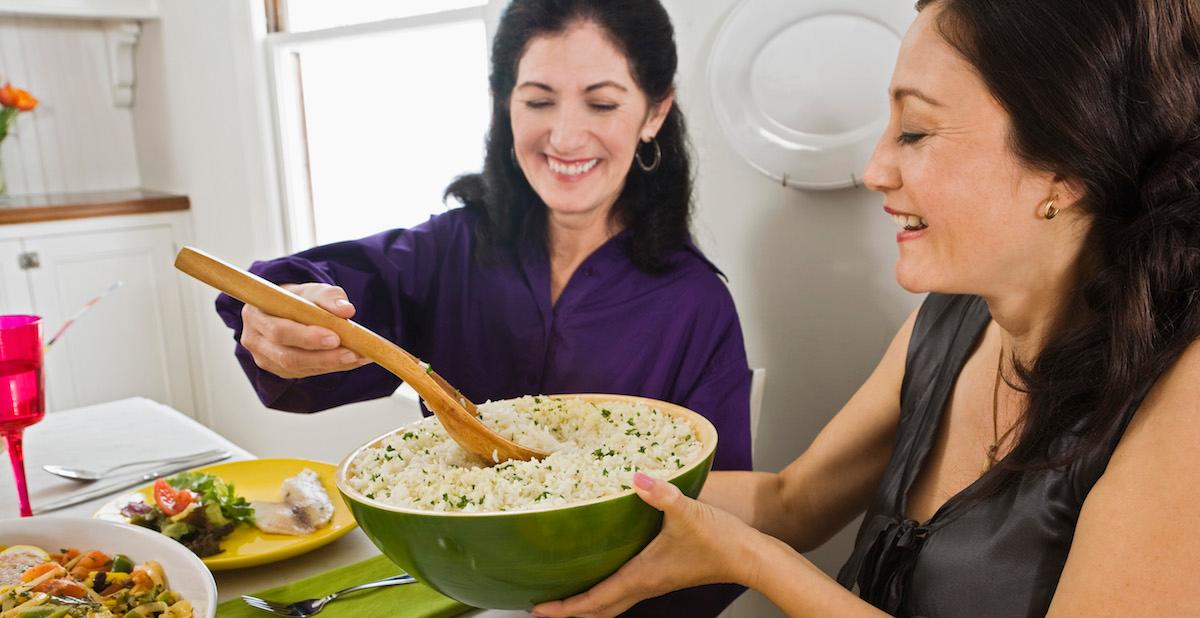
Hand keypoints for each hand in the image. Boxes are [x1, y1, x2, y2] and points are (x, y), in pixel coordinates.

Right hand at [239, 283, 369, 378]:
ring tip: (358, 357)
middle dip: (322, 355)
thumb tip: (346, 310)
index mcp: (256, 314)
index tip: (335, 337)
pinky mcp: (279, 369)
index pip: (279, 330)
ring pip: (297, 368)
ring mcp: (265, 358)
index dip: (306, 337)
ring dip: (331, 364)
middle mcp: (254, 339)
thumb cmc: (297, 298)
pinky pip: (306, 372)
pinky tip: (353, 361)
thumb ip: (329, 297)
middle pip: (287, 355)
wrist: (287, 308)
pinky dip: (332, 367)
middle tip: (352, 352)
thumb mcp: (312, 290)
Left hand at [531, 472, 762, 617]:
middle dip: (569, 611)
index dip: (565, 608)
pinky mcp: (663, 575)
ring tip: (563, 594)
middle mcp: (644, 585)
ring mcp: (654, 583)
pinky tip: (600, 573)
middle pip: (599, 610)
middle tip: (540, 606)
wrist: (749, 556)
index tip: (538, 609)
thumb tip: (635, 475)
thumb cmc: (719, 539)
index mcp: (642, 576)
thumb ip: (660, 493)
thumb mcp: (687, 512)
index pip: (595, 601)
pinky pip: (625, 591)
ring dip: (586, 603)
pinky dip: (605, 591)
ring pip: (612, 603)